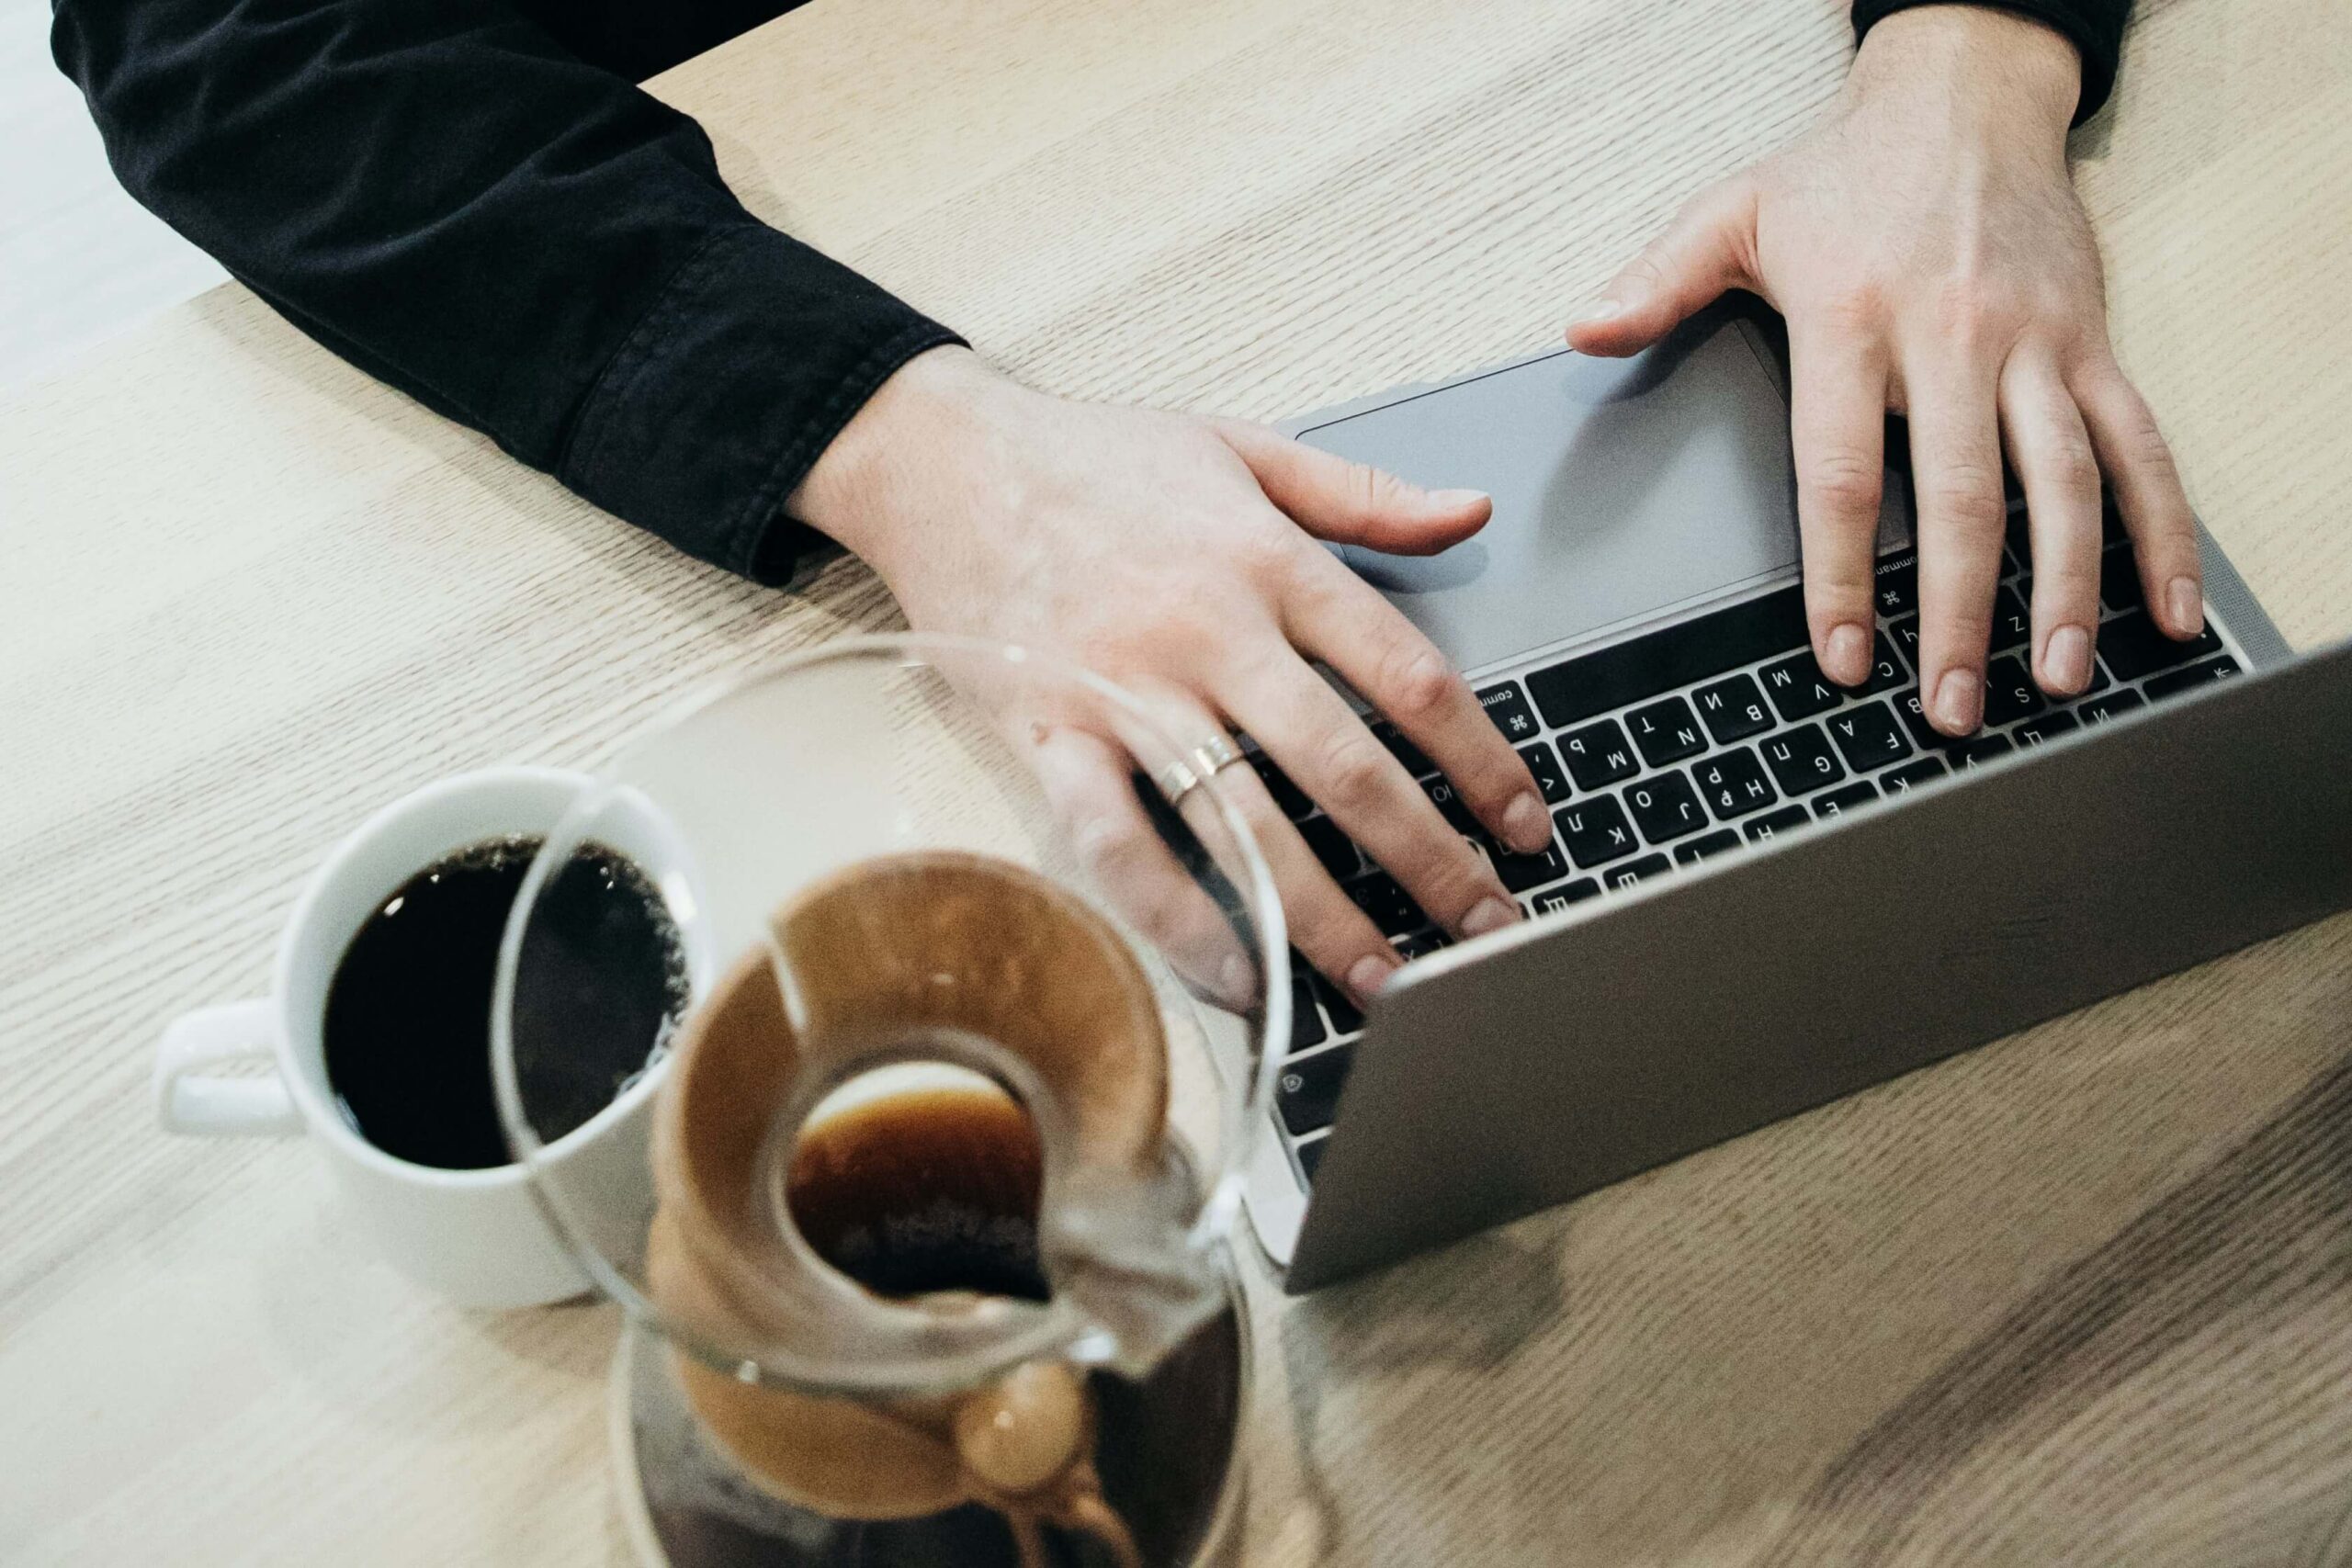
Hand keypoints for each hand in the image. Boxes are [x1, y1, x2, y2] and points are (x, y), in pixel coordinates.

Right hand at [790, 346, 1551, 1003]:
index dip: (1482, 760)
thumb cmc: (1093, 456)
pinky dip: (1177, 919)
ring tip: (1388, 980)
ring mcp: (1124, 691)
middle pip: (1344, 767)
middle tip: (1488, 927)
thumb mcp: (1242, 444)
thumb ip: (1365, 491)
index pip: (1408, 676)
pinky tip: (1236, 972)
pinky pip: (1119, 846)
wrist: (940, 457)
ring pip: (1243, 823)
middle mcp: (1206, 631)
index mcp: (1267, 561)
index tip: (1525, 823)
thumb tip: (1473, 513)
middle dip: (1429, 860)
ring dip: (1322, 915)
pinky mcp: (1050, 737)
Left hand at [1567, 6, 2203, 735]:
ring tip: (2056, 677)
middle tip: (1950, 706)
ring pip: (2063, 483)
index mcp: (1852, 322)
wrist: (1965, 97)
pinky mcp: (2091, 346)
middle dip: (1959, 614)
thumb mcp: (1733, 212)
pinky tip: (2166, 609)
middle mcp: (1951, 338)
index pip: (1843, 473)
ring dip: (2066, 590)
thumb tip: (1583, 330)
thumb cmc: (1844, 173)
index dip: (1844, 574)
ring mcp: (2033, 345)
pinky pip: (2141, 446)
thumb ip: (1659, 282)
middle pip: (1962, 499)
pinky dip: (2163, 532)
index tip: (1841, 655)